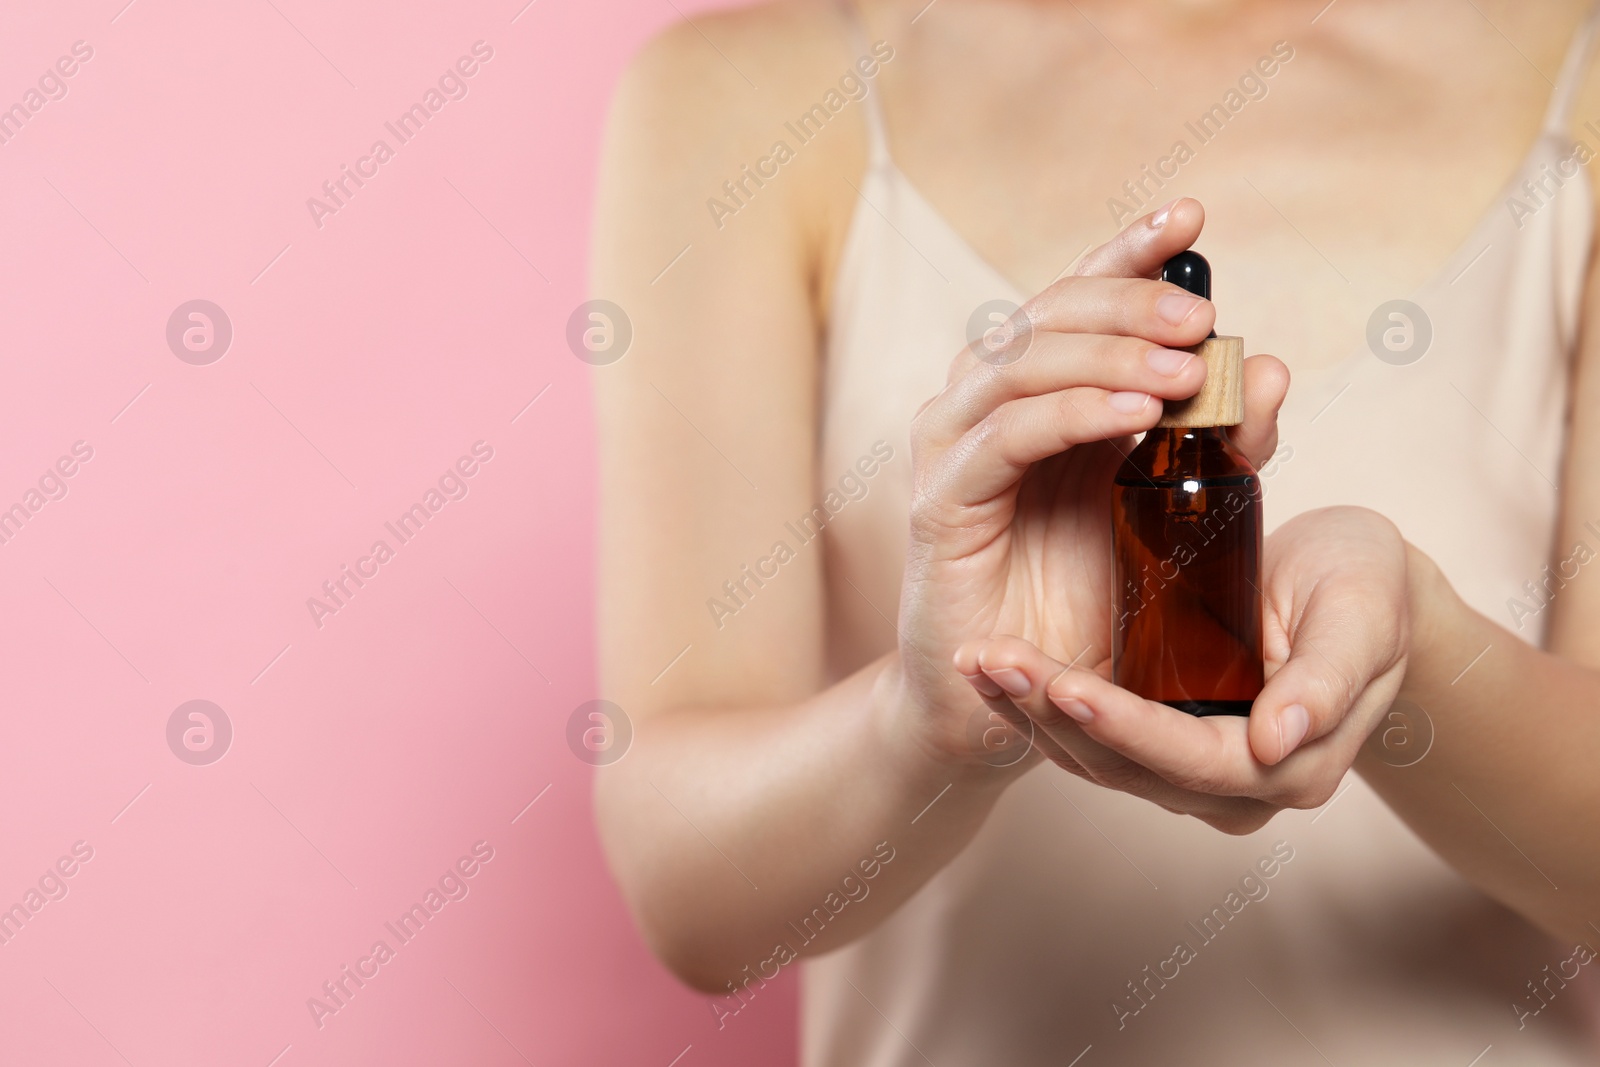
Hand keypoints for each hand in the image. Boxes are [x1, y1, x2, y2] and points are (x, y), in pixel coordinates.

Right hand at [886, 197, 1289, 774]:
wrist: (1006, 700)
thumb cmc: (1080, 600)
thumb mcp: (1165, 512)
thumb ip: (1215, 443)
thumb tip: (1266, 369)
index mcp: (1034, 394)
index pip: (1075, 299)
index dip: (1128, 252)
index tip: (1192, 218)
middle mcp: (982, 406)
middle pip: (1045, 315)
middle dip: (1128, 302)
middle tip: (1202, 317)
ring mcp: (953, 449)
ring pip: (1020, 363)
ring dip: (1108, 354)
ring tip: (1185, 368)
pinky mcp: (940, 504)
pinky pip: (1005, 436)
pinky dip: (1071, 413)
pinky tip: (1135, 414)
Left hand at [952, 506, 1411, 833]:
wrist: (1356, 588)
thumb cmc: (1366, 589)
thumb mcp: (1363, 614)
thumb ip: (1329, 676)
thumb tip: (1275, 737)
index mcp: (1287, 765)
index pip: (1188, 759)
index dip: (1124, 727)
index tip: (1065, 684)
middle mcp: (1232, 787)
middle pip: (1123, 765)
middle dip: (1050, 713)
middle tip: (986, 659)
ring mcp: (1188, 771)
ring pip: (1092, 757)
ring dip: (1028, 710)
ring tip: (972, 659)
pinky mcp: (1157, 741)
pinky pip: (1086, 736)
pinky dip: (1036, 702)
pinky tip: (990, 666)